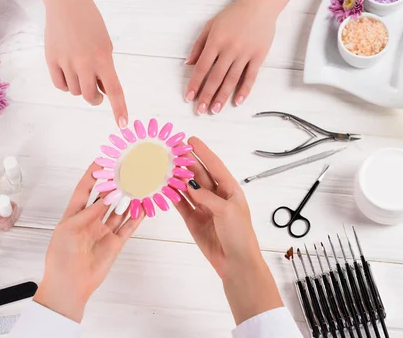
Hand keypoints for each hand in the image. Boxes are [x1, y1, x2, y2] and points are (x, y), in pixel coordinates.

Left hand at [34, 163, 143, 321]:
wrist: (69, 286)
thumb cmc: (61, 257)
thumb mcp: (69, 229)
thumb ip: (88, 213)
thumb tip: (105, 198)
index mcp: (74, 215)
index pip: (85, 189)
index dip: (92, 175)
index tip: (101, 159)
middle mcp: (91, 220)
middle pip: (105, 198)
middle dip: (115, 184)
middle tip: (127, 170)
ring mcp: (104, 231)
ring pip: (119, 210)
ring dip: (128, 199)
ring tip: (140, 184)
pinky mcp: (115, 243)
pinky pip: (128, 227)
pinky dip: (137, 217)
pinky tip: (144, 207)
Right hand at [41, 0, 127, 127]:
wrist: (66, 2)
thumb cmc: (90, 23)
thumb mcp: (105, 44)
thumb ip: (104, 68)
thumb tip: (102, 91)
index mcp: (103, 58)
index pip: (114, 90)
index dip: (119, 108)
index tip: (123, 124)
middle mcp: (84, 63)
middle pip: (89, 96)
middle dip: (95, 97)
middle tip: (96, 91)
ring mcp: (66, 62)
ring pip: (74, 91)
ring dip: (79, 87)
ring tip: (80, 71)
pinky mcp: (51, 59)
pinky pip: (59, 85)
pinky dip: (65, 85)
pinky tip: (68, 74)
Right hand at [174, 137, 283, 323]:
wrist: (236, 263)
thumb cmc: (239, 235)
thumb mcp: (227, 211)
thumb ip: (208, 197)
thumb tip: (190, 185)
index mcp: (230, 190)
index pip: (214, 166)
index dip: (203, 152)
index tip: (190, 140)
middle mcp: (216, 196)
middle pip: (199, 174)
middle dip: (187, 162)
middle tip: (172, 150)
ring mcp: (204, 207)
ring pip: (188, 188)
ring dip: (178, 177)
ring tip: (164, 165)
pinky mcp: (193, 220)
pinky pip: (181, 204)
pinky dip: (173, 196)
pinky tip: (163, 186)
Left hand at [185, 0, 275, 114]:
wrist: (260, 5)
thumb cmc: (234, 14)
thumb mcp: (211, 25)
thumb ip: (198, 45)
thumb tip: (188, 63)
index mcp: (216, 41)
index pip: (202, 67)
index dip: (194, 84)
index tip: (189, 97)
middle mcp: (229, 49)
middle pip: (215, 77)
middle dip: (206, 95)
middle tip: (200, 110)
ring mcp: (245, 53)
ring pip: (231, 80)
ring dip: (222, 96)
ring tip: (215, 110)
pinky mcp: (258, 56)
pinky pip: (250, 77)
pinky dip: (244, 90)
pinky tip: (237, 101)